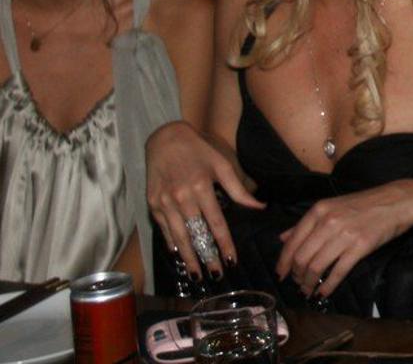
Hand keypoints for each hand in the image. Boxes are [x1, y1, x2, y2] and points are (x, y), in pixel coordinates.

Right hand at [146, 121, 262, 278]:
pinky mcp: (152, 204)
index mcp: (202, 187)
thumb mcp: (221, 164)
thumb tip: (259, 206)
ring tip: (196, 274)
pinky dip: (171, 243)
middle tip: (215, 274)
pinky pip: (163, 229)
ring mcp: (164, 202)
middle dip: (206, 256)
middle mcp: (181, 197)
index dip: (224, 243)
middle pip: (196, 234)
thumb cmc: (198, 150)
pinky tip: (178, 255)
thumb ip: (238, 189)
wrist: (165, 139)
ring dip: (188, 257)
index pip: (216, 223)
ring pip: (178, 236)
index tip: (232, 259)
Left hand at [275, 180, 412, 298]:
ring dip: (309, 284)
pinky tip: (324, 292)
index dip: (283, 263)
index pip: (292, 242)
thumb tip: (283, 238)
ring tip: (309, 290)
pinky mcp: (360, 247)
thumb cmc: (364, 204)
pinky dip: (328, 286)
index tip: (281, 275)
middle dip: (297, 276)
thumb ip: (306, 223)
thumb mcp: (332, 206)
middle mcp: (328, 222)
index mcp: (319, 210)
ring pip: (316, 267)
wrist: (397, 202)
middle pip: (302, 258)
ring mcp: (344, 234)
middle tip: (298, 284)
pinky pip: (338, 271)